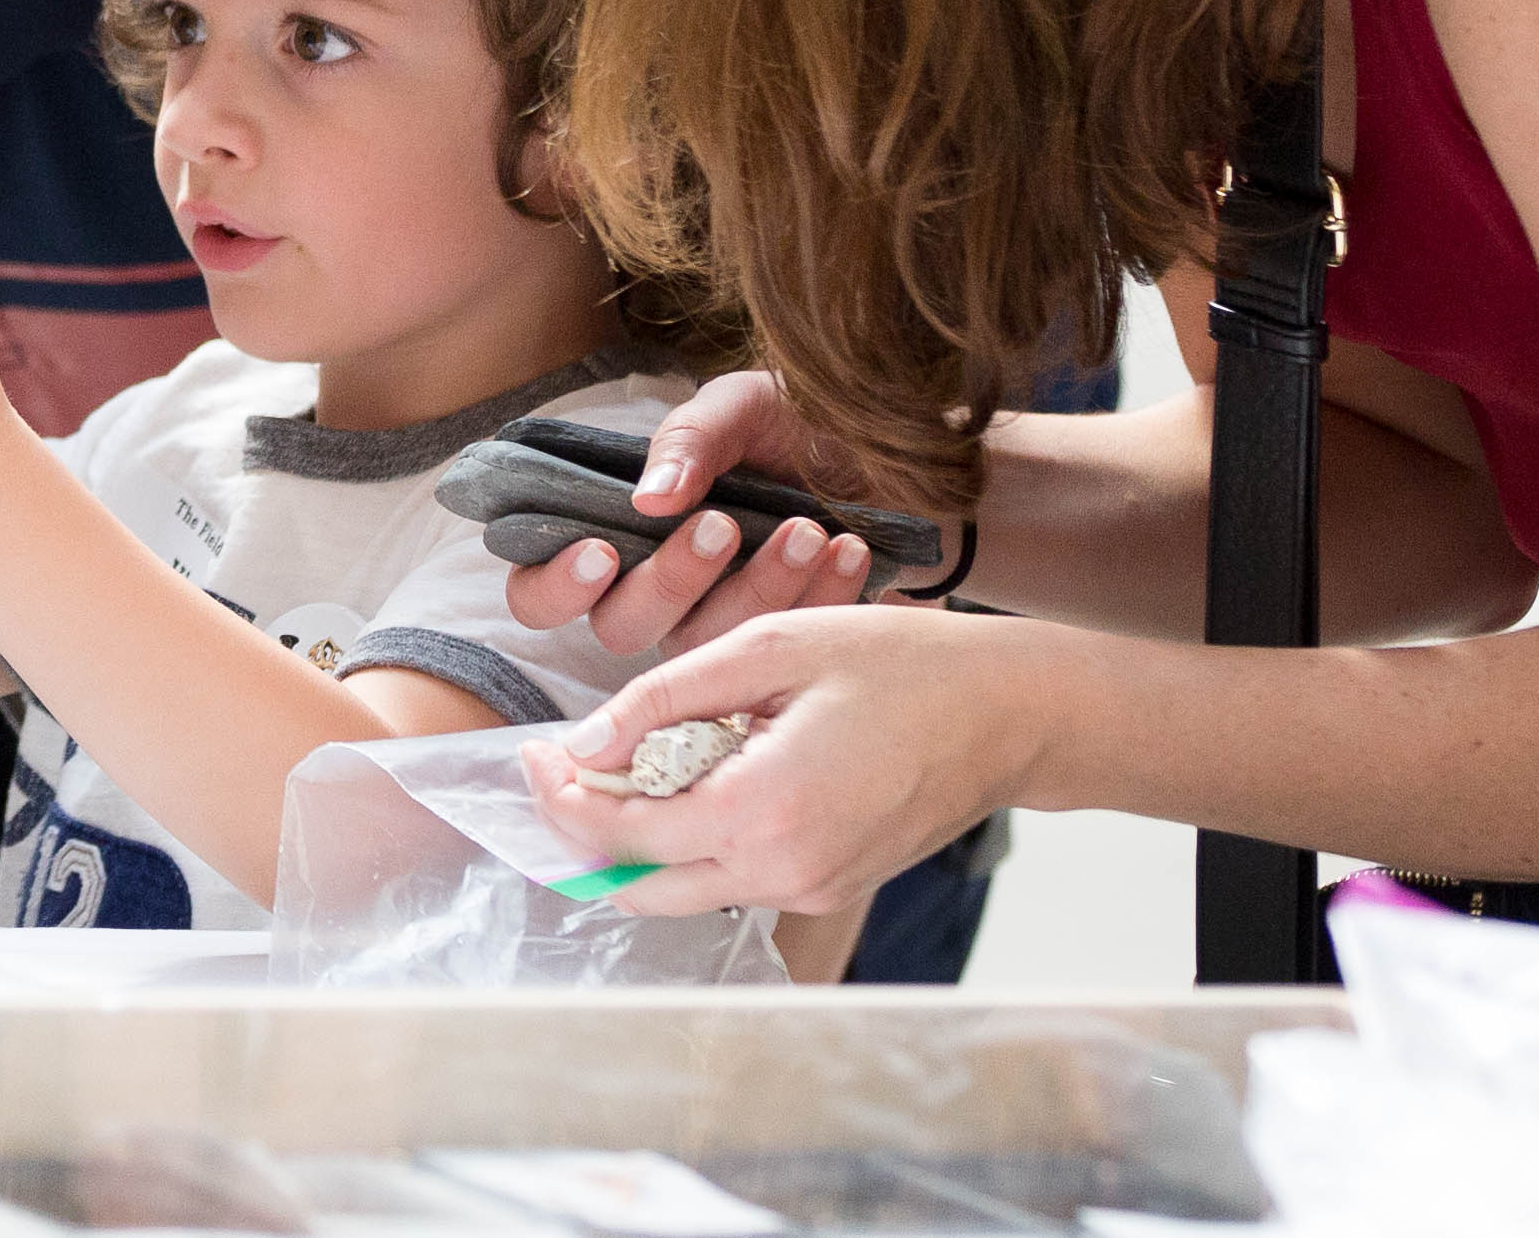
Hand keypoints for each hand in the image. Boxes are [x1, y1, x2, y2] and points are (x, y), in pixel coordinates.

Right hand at [501, 369, 889, 655]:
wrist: (894, 447)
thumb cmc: (797, 422)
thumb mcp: (741, 405)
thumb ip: (689, 440)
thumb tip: (648, 500)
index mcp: (616, 530)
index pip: (540, 591)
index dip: (554, 585)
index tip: (601, 550)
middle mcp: (652, 590)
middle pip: (621, 628)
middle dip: (670, 580)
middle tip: (722, 524)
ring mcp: (716, 624)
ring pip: (704, 644)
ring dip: (756, 588)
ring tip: (807, 529)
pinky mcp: (780, 646)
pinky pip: (782, 648)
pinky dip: (816, 598)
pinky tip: (846, 549)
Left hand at [517, 606, 1055, 919]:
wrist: (1009, 712)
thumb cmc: (898, 664)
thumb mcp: (769, 648)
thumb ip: (664, 698)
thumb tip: (583, 744)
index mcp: (764, 812)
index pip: (623, 838)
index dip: (560, 799)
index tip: (530, 752)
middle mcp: (785, 873)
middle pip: (642, 886)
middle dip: (586, 830)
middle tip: (558, 763)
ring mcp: (811, 890)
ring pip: (685, 888)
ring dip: (639, 836)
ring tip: (627, 758)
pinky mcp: (828, 887)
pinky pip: (733, 877)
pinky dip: (694, 837)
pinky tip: (696, 773)